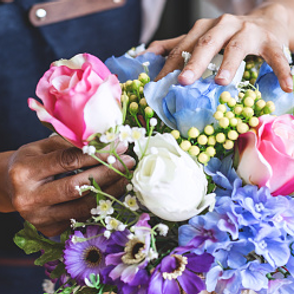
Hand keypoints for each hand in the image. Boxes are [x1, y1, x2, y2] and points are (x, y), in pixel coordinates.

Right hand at [3, 135, 134, 236]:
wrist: (11, 187)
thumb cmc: (31, 162)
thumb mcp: (43, 146)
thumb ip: (71, 144)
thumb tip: (108, 143)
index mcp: (25, 171)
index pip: (69, 161)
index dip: (98, 154)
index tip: (119, 148)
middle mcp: (29, 198)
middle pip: (77, 187)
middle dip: (108, 174)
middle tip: (128, 163)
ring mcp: (38, 218)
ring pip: (83, 207)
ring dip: (109, 192)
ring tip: (126, 179)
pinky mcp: (48, 229)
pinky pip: (81, 217)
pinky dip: (99, 205)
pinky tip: (112, 193)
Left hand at [146, 2, 292, 91]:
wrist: (264, 22)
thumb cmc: (226, 36)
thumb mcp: (199, 39)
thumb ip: (175, 46)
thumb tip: (147, 55)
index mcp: (203, 29)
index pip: (182, 48)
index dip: (169, 67)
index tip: (158, 87)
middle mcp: (223, 26)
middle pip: (206, 43)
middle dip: (194, 62)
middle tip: (184, 82)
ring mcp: (247, 31)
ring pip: (236, 46)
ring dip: (229, 64)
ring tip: (221, 82)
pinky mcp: (269, 40)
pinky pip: (276, 56)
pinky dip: (281, 70)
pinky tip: (288, 86)